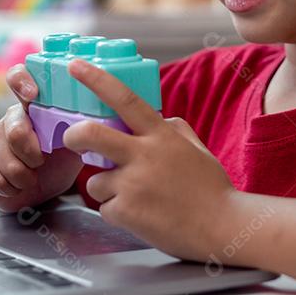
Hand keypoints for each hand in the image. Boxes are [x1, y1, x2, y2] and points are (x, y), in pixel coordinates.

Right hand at [0, 64, 83, 212]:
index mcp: (34, 104)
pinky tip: (17, 184)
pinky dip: (12, 188)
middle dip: (34, 156)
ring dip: (25, 178)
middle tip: (41, 163)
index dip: (22, 81)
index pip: (18, 77)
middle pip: (16, 133)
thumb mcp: (77, 141)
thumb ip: (80, 127)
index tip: (32, 95)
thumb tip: (92, 121)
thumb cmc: (60, 159)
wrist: (44, 189)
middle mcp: (11, 116)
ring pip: (8, 162)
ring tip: (31, 176)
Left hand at [62, 58, 237, 262]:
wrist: (222, 228)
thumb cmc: (212, 190)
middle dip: (73, 135)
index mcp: (161, 136)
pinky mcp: (126, 212)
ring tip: (134, 198)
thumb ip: (173, 129)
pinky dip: (117, 214)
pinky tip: (141, 216)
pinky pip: (105, 209)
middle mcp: (144, 155)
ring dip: (106, 189)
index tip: (75, 66)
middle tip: (73, 140)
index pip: (124, 99)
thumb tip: (158, 118)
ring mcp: (133, 184)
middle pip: (91, 134)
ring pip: (94, 181)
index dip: (96, 79)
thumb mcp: (196, 148)